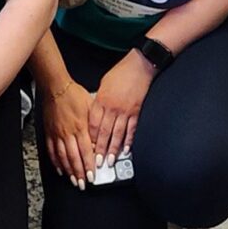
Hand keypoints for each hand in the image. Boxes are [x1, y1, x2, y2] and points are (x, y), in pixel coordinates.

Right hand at [40, 80, 94, 187]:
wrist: (56, 87)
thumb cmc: (74, 95)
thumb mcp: (91, 108)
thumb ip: (95, 126)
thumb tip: (99, 141)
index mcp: (80, 127)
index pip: (86, 152)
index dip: (89, 166)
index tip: (93, 176)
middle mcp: (68, 133)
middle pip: (74, 158)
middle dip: (79, 173)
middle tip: (83, 184)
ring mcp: (57, 134)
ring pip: (63, 157)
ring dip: (68, 171)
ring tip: (73, 180)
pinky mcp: (49, 132)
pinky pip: (52, 150)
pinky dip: (56, 162)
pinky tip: (60, 169)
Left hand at [88, 51, 151, 166]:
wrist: (140, 66)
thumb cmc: (121, 73)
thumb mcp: (103, 85)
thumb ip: (99, 101)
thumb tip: (95, 114)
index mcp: (101, 100)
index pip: (92, 124)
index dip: (89, 138)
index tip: (87, 148)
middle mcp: (112, 108)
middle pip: (103, 132)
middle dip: (99, 149)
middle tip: (96, 162)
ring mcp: (125, 111)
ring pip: (117, 134)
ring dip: (113, 149)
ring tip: (109, 161)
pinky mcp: (136, 112)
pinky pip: (131, 129)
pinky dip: (129, 141)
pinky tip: (126, 150)